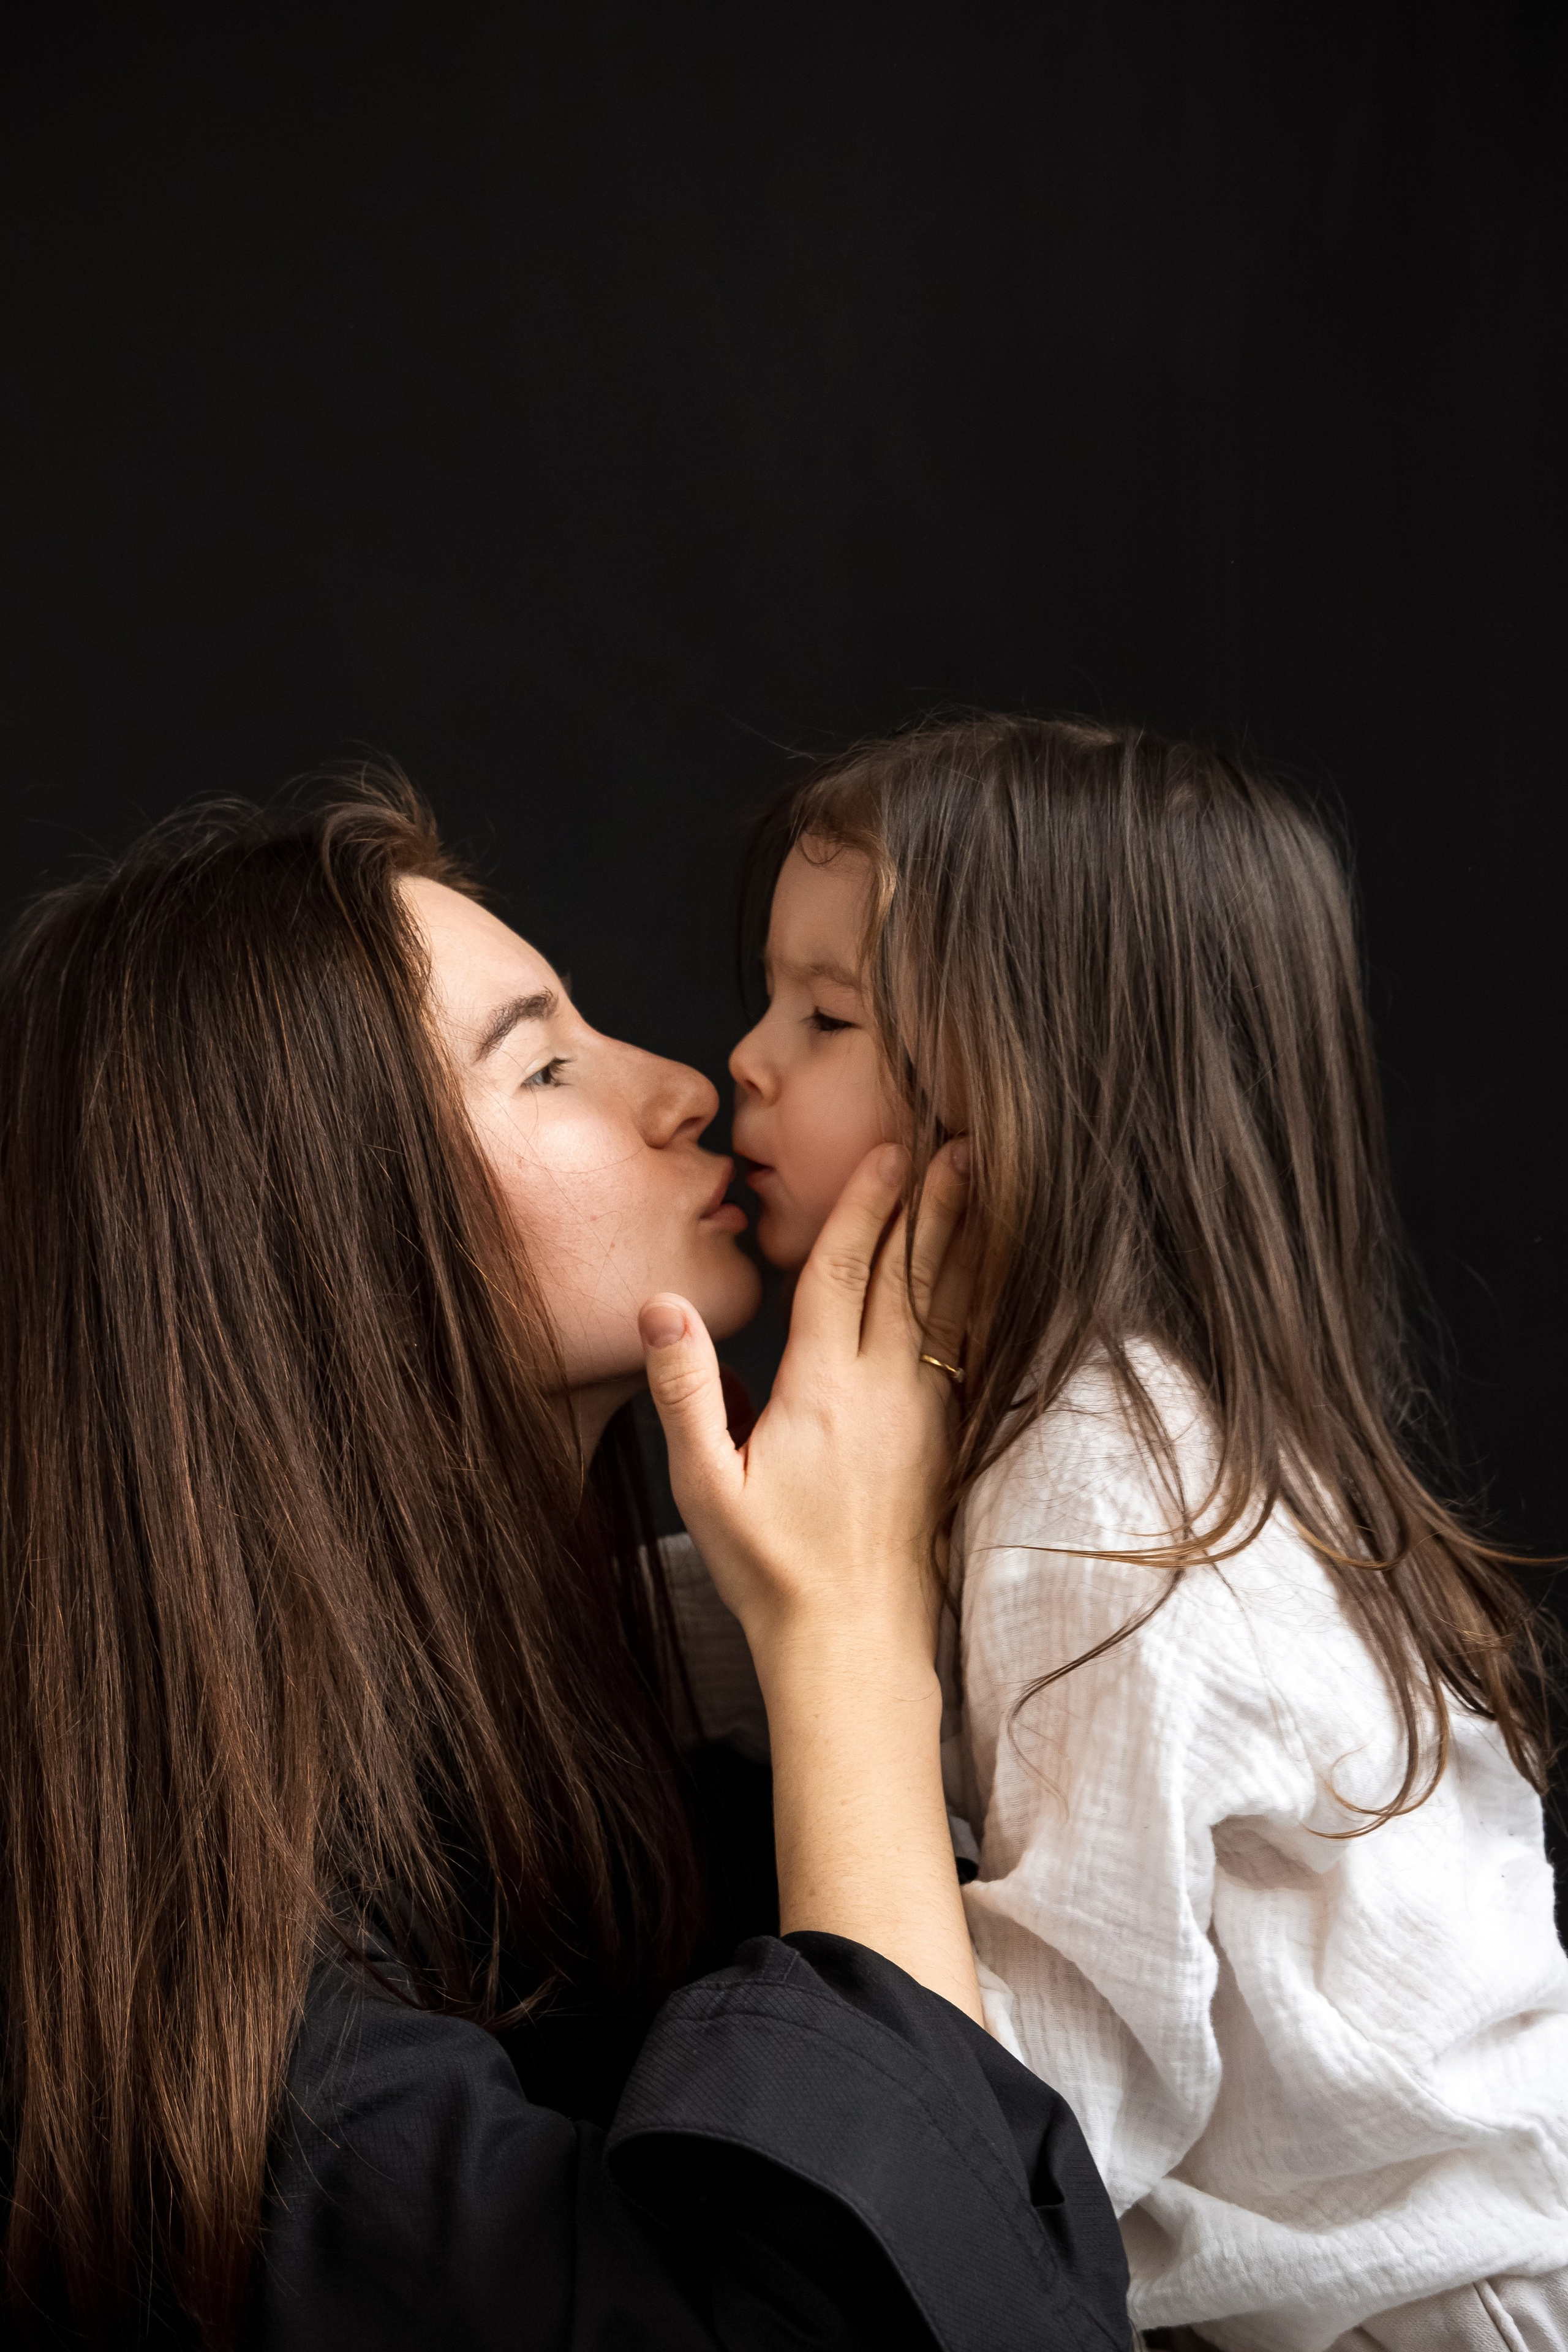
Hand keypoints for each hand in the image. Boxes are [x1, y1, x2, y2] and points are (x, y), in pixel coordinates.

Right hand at [637, 1138, 971, 1677]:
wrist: (852, 1643)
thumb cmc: (771, 1570)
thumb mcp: (705, 1484)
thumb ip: (685, 1389)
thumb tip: (662, 1304)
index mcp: (822, 1390)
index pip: (846, 1273)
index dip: (867, 1205)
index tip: (891, 1150)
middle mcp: (885, 1392)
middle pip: (912, 1275)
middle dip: (935, 1202)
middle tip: (963, 1140)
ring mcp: (926, 1417)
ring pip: (950, 1307)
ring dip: (967, 1242)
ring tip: (989, 1187)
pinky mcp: (947, 1443)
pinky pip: (968, 1351)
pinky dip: (980, 1303)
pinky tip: (992, 1281)